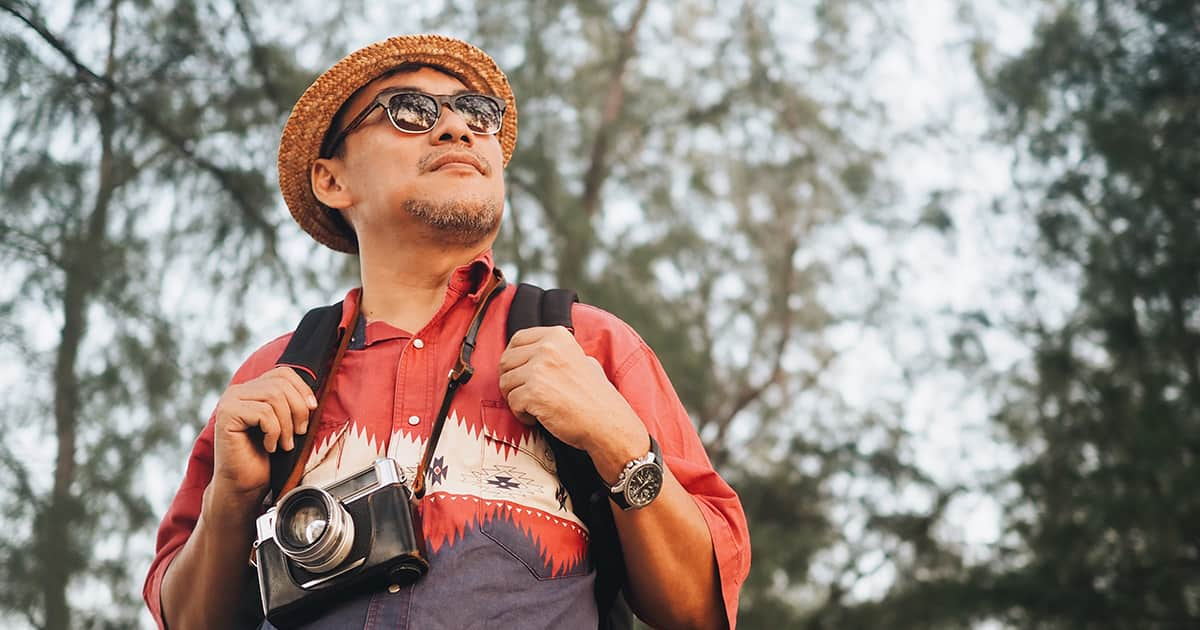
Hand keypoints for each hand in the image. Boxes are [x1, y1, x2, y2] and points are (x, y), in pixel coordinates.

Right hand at [210, 366, 316, 502]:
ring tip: (285, 444)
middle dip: (297, 410)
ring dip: (287, 424)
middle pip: (280, 384)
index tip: (312, 410)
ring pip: (273, 397)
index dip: (302, 389)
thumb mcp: (284, 423)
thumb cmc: (265, 457)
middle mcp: (238, 391)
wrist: (244, 483)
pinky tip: (269, 446)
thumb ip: (291, 403)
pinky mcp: (227, 414)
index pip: (283, 373)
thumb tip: (312, 397)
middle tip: (298, 433)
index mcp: (252, 389)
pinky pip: (263, 413)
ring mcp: (230, 401)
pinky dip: (274, 432)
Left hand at [498, 327, 646, 470]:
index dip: (514, 359)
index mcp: (557, 336)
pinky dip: (522, 414)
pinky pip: (511, 402)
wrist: (607, 423)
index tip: (521, 374)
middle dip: (511, 380)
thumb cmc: (596, 397)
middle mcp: (547, 348)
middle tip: (526, 395)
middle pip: (506, 361)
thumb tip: (533, 353)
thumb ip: (558, 353)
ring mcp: (539, 369)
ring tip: (536, 407)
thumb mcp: (582, 360)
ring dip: (516, 398)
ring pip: (505, 382)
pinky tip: (538, 418)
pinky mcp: (533, 393)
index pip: (518, 339)